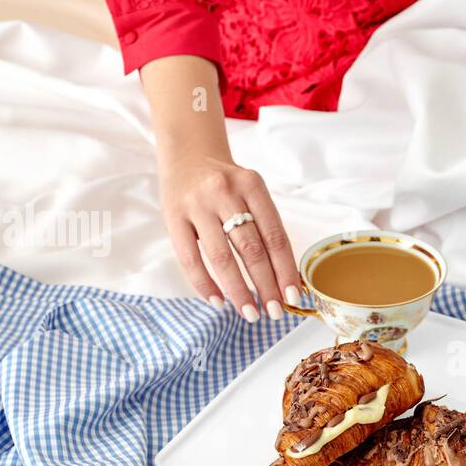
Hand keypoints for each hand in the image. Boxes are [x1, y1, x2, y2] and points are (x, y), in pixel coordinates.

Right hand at [159, 151, 301, 321]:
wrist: (187, 151)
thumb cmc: (227, 182)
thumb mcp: (251, 190)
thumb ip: (264, 224)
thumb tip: (283, 275)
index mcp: (252, 186)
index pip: (275, 236)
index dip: (285, 270)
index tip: (293, 296)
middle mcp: (225, 193)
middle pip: (251, 249)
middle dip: (266, 285)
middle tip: (275, 312)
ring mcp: (197, 205)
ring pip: (222, 257)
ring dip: (238, 291)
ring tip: (250, 313)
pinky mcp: (173, 216)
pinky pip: (190, 257)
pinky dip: (205, 283)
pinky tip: (217, 301)